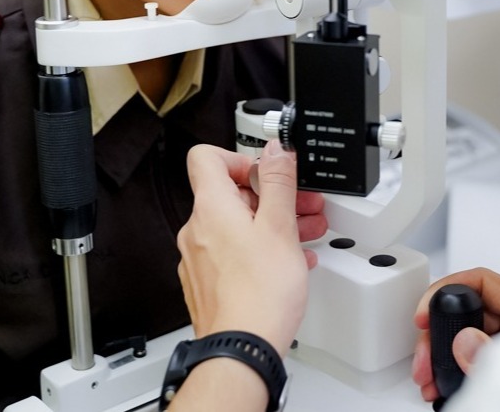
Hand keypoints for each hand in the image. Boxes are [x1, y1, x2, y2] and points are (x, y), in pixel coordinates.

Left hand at [176, 138, 327, 353]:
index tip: (266, 170)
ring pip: (234, 226)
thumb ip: (278, 182)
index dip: (239, 157)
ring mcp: (199, 260)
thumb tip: (275, 151)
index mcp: (211, 209)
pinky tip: (287, 262)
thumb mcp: (280, 226)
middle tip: (299, 204)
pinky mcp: (207, 284)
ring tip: (302, 233)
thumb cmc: (258, 295)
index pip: (206, 157)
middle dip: (269, 196)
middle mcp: (197, 231)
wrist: (241, 349)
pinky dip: (259, 250)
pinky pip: (231, 254)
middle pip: (229, 195)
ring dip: (269, 223)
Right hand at [411, 268, 499, 402]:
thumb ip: (493, 356)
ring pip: (467, 336)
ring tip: (429, 379)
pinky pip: (475, 357)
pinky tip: (444, 385)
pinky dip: (455, 370)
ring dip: (441, 355)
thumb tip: (465, 341)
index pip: (483, 281)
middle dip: (438, 333)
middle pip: (468, 310)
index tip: (424, 314)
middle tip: (423, 360)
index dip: (447, 290)